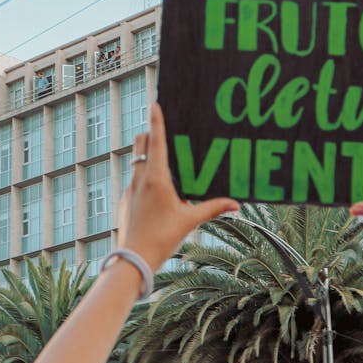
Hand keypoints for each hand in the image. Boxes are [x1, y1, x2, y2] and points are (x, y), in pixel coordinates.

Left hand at [121, 103, 238, 270]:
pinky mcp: (125, 200)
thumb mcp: (190, 221)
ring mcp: (130, 189)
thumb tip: (236, 204)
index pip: (156, 141)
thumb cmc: (161, 239)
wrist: (133, 259)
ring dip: (147, 156)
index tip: (156, 103)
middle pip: (141, 145)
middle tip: (163, 131)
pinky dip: (144, 177)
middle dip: (150, 134)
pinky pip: (134, 181)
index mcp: (156, 178)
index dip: (157, 121)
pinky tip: (158, 192)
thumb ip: (213, 209)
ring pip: (136, 162)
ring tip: (164, 161)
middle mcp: (139, 179)